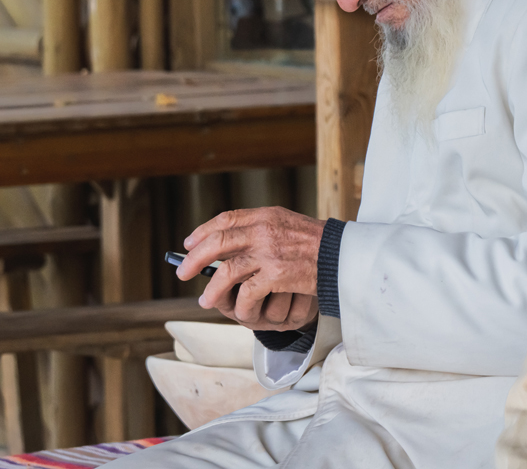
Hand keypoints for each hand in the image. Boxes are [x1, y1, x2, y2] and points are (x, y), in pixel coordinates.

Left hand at [179, 207, 324, 330]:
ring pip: (227, 271)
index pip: (226, 219)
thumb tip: (230, 242)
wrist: (343, 255)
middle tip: (183, 273)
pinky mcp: (277, 275)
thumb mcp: (288, 225)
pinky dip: (240, 304)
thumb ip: (262, 229)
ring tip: (205, 300)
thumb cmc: (317, 243)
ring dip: (212, 289)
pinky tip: (239, 311)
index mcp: (266, 216)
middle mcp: (264, 230)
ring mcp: (269, 252)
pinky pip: (247, 292)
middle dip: (195, 259)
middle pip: (218, 242)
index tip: (190, 243)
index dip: (204, 232)